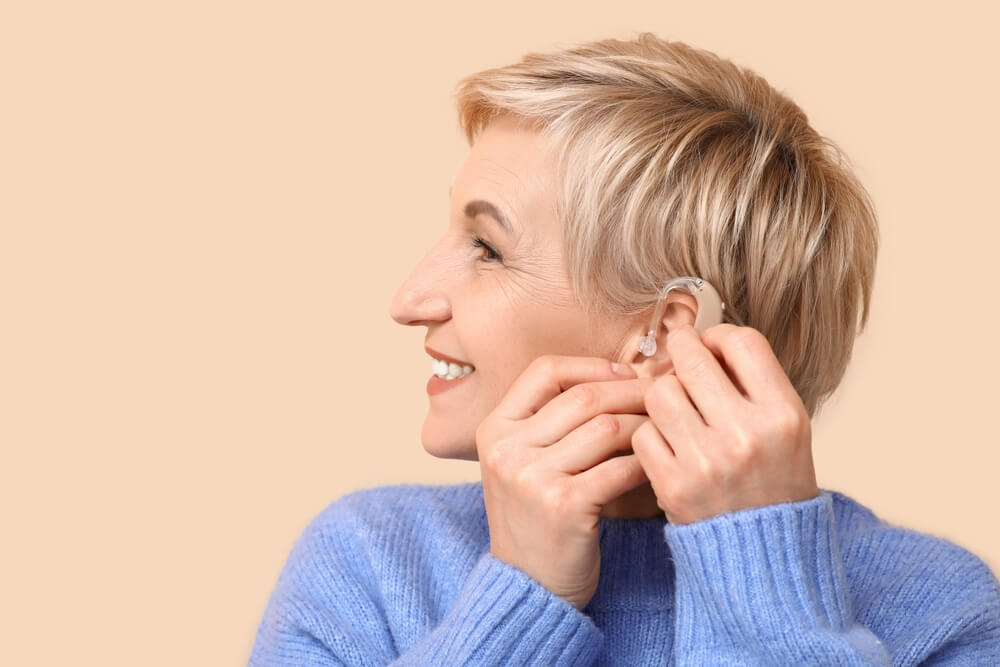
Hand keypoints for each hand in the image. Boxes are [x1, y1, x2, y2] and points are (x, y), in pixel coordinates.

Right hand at [476, 355, 653, 610]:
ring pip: (606, 428)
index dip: (590, 365)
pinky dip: (645, 462)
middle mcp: (507, 449)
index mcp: (494, 430)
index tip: (624, 373)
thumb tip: (615, 376)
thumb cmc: (536, 520)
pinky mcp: (563, 505)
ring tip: (664, 429)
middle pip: (583, 396)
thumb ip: (551, 423)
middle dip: (631, 391)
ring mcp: (531, 477)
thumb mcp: (522, 464)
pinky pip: (619, 468)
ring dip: (644, 425)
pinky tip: (657, 465)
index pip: (544, 371)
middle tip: (663, 396)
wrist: (527, 588)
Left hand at [631, 323, 818, 524]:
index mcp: (783, 414)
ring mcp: (706, 461)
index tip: (709, 345)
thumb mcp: (787, 429)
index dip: (718, 335)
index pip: (742, 342)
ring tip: (676, 410)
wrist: (766, 558)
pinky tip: (668, 446)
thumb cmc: (774, 482)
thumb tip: (701, 339)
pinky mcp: (673, 485)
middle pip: (692, 360)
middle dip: (680, 352)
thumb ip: (753, 383)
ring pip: (659, 392)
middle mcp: (746, 434)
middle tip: (677, 358)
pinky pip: (643, 433)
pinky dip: (651, 435)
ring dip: (663, 395)